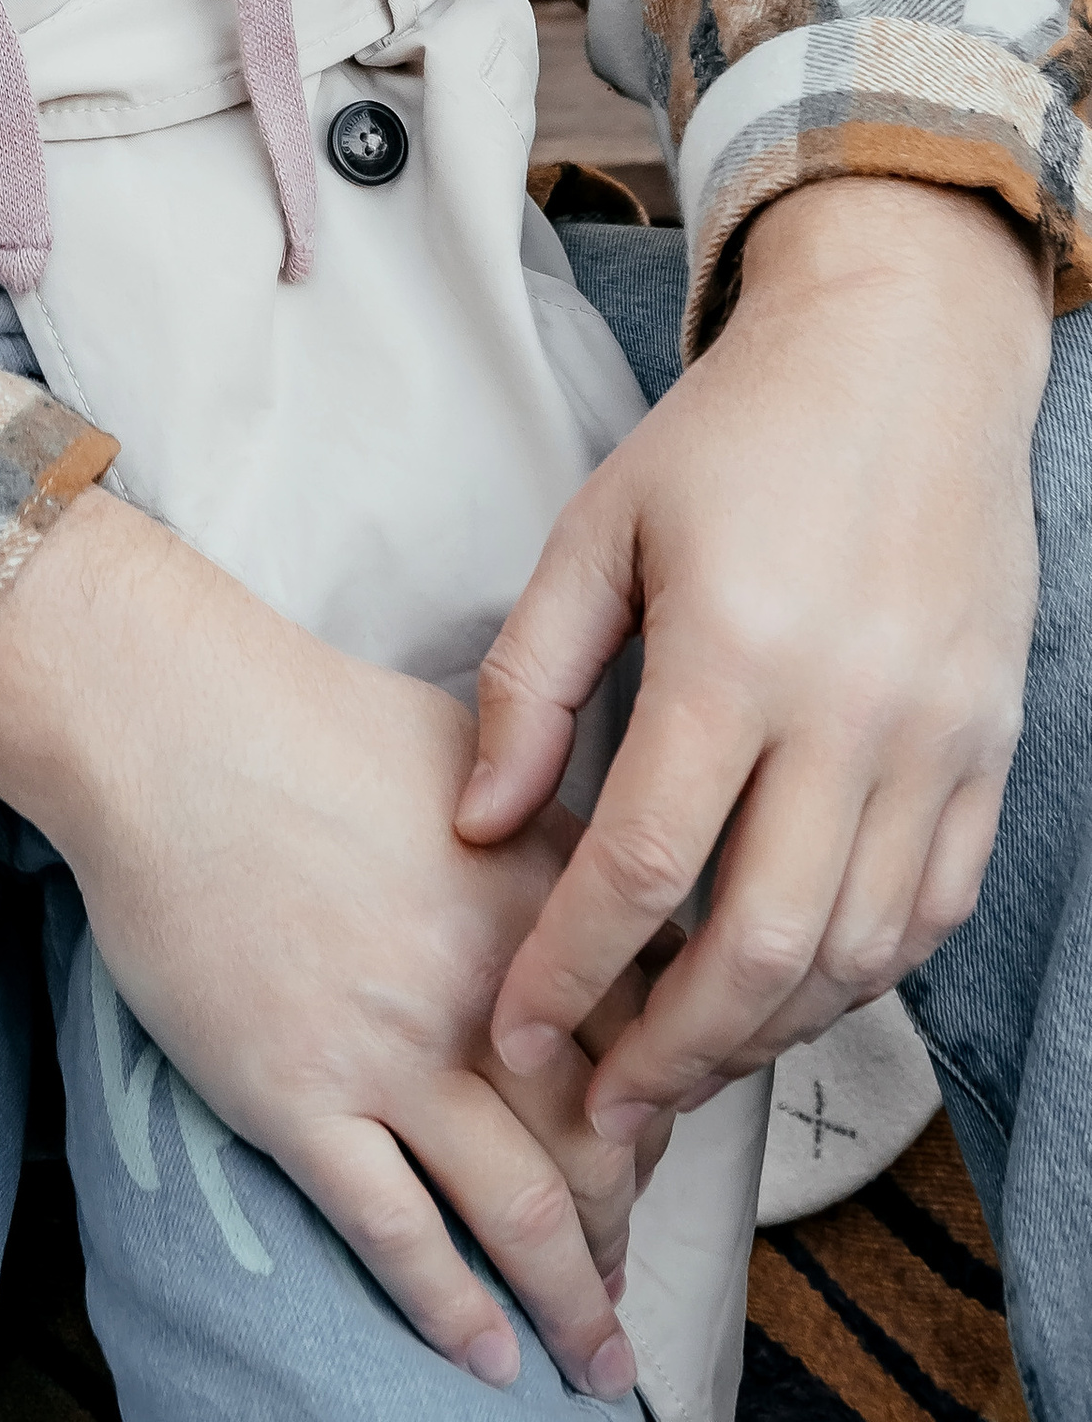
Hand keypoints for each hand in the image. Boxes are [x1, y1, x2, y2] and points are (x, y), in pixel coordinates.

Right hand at [0, 490, 652, 1396]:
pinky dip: (455, 1312)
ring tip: (596, 1358)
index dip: (661, 1112)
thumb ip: (542, 824)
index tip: (646, 1148)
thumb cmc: (303, 714)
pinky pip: (399, 1235)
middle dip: (628, 1222)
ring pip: (523, 1213)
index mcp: (542, 897)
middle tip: (627, 1271)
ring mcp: (395, 1052)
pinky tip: (490, 1356)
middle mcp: (490, 988)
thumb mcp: (470, 746)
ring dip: (574, 1301)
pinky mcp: (301, 1098)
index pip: (649, 1039)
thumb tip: (582, 880)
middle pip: (604, 1141)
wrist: (169, 725)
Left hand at [463, 178, 1046, 1141]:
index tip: (512, 1031)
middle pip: (760, 947)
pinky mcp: (989, 751)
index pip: (641, 866)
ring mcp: (936, 740)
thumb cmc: (734, 439)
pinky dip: (858, 972)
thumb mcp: (597, 529)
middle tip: (601, 1105)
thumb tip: (478, 826)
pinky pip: (930, 909)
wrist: (903, 361)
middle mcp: (850, 713)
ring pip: (857, 951)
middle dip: (671, 1050)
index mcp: (735, 653)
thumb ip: (530, 680)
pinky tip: (787, 986)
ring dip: (767, 1030)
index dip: (568, 971)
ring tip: (682, 1056)